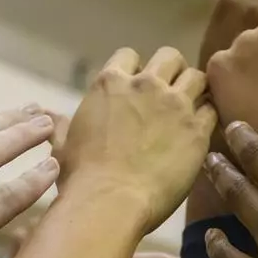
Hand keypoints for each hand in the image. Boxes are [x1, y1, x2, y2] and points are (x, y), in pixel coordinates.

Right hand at [58, 48, 215, 231]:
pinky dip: (207, 117)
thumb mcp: (64, 142)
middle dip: (172, 71)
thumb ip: (62, 124)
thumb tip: (46, 115)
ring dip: (194, 89)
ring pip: (197, 77)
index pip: (129, 56)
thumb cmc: (80, 176)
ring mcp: (175, 105)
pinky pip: (212, 110)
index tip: (137, 88)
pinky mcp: (197, 130)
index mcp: (110, 83)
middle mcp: (146, 85)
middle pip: (170, 57)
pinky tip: (200, 131)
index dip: (135, 70)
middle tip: (171, 93)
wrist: (110, 201)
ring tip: (191, 108)